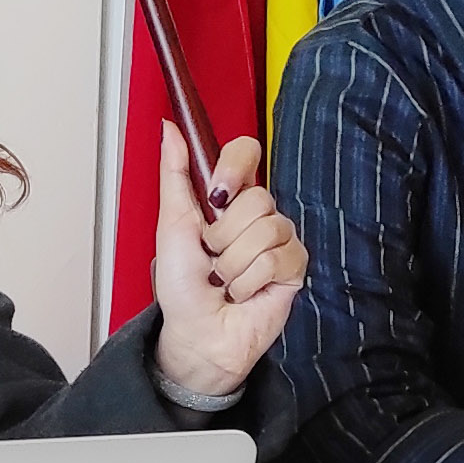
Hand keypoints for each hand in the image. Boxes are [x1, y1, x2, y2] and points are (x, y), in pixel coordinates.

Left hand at [150, 124, 307, 397]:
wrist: (196, 334)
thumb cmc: (182, 287)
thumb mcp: (172, 225)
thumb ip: (175, 175)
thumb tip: (170, 128)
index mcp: (228, 199)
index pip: (246, 154)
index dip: (235, 166)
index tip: (217, 191)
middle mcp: (257, 215)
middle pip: (257, 199)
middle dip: (223, 236)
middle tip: (212, 257)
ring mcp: (278, 240)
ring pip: (266, 230)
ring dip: (233, 264)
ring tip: (225, 280)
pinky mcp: (293, 269)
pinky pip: (276, 259)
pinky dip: (249, 281)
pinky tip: (243, 293)